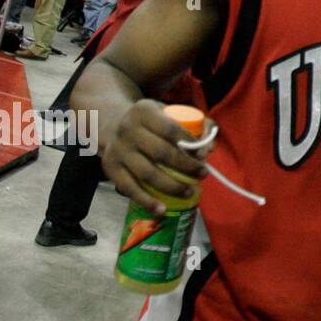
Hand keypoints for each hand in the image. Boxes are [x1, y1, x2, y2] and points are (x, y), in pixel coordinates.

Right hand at [101, 99, 214, 216]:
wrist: (111, 125)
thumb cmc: (152, 123)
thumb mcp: (169, 113)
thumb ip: (195, 125)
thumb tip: (210, 148)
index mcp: (144, 112)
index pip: (170, 129)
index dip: (189, 143)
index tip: (204, 155)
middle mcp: (128, 130)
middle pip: (161, 153)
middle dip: (186, 166)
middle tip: (203, 174)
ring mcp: (117, 151)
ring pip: (147, 174)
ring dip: (172, 186)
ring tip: (190, 192)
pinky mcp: (110, 169)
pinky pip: (129, 188)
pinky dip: (146, 201)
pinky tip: (162, 209)